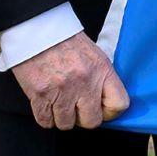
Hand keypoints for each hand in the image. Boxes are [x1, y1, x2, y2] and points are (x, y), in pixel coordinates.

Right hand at [11, 32, 130, 129]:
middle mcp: (84, 82)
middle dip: (84, 118)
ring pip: (66, 124)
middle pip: (92, 121)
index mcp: (102, 71)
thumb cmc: (66, 43)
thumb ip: (103, 79)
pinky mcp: (40, 94)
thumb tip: (107, 102)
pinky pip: (45, 121)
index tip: (102, 110)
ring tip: (59, 103)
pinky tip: (47, 105)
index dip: (111, 112)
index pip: (119, 104)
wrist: (37, 31)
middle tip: (77, 109)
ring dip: (63, 117)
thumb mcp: (95, 56)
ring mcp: (61, 90)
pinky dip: (46, 117)